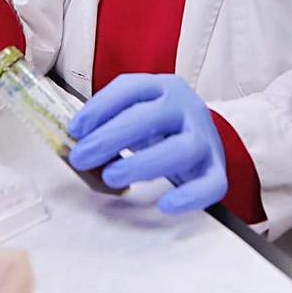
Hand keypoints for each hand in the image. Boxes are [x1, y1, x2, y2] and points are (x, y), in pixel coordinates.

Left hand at [67, 74, 226, 213]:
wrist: (202, 135)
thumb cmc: (158, 125)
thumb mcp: (135, 113)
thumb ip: (108, 122)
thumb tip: (76, 141)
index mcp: (164, 87)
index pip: (131, 89)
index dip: (100, 107)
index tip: (74, 129)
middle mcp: (187, 107)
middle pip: (152, 117)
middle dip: (111, 136)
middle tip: (81, 157)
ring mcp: (205, 138)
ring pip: (182, 149)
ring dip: (143, 163)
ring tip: (111, 177)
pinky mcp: (216, 169)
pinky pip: (212, 184)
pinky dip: (190, 196)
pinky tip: (165, 205)